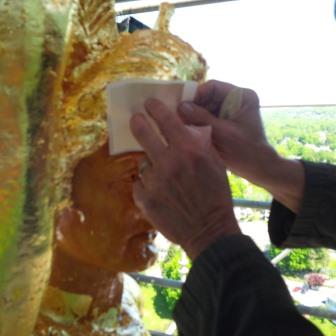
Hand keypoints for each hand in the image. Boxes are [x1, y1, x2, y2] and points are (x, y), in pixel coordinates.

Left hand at [130, 99, 240, 258]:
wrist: (209, 230)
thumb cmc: (216, 195)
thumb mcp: (216, 164)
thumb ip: (200, 144)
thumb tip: (184, 128)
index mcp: (188, 150)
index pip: (167, 120)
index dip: (156, 108)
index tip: (149, 103)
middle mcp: (168, 162)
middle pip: (144, 133)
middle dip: (138, 122)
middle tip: (136, 119)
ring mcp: (153, 181)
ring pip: (144, 162)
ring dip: (151, 164)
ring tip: (163, 176)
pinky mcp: (144, 198)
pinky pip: (140, 182)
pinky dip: (147, 184)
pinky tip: (158, 191)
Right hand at [178, 80, 303, 212]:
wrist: (259, 169)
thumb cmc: (245, 151)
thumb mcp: (222, 133)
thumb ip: (201, 118)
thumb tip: (180, 106)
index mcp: (242, 96)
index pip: (213, 87)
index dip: (196, 95)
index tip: (182, 107)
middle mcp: (236, 100)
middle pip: (207, 97)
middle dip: (194, 108)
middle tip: (180, 118)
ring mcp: (230, 112)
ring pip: (205, 109)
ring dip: (195, 118)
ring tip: (184, 127)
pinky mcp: (225, 124)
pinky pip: (207, 119)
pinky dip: (199, 125)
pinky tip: (191, 133)